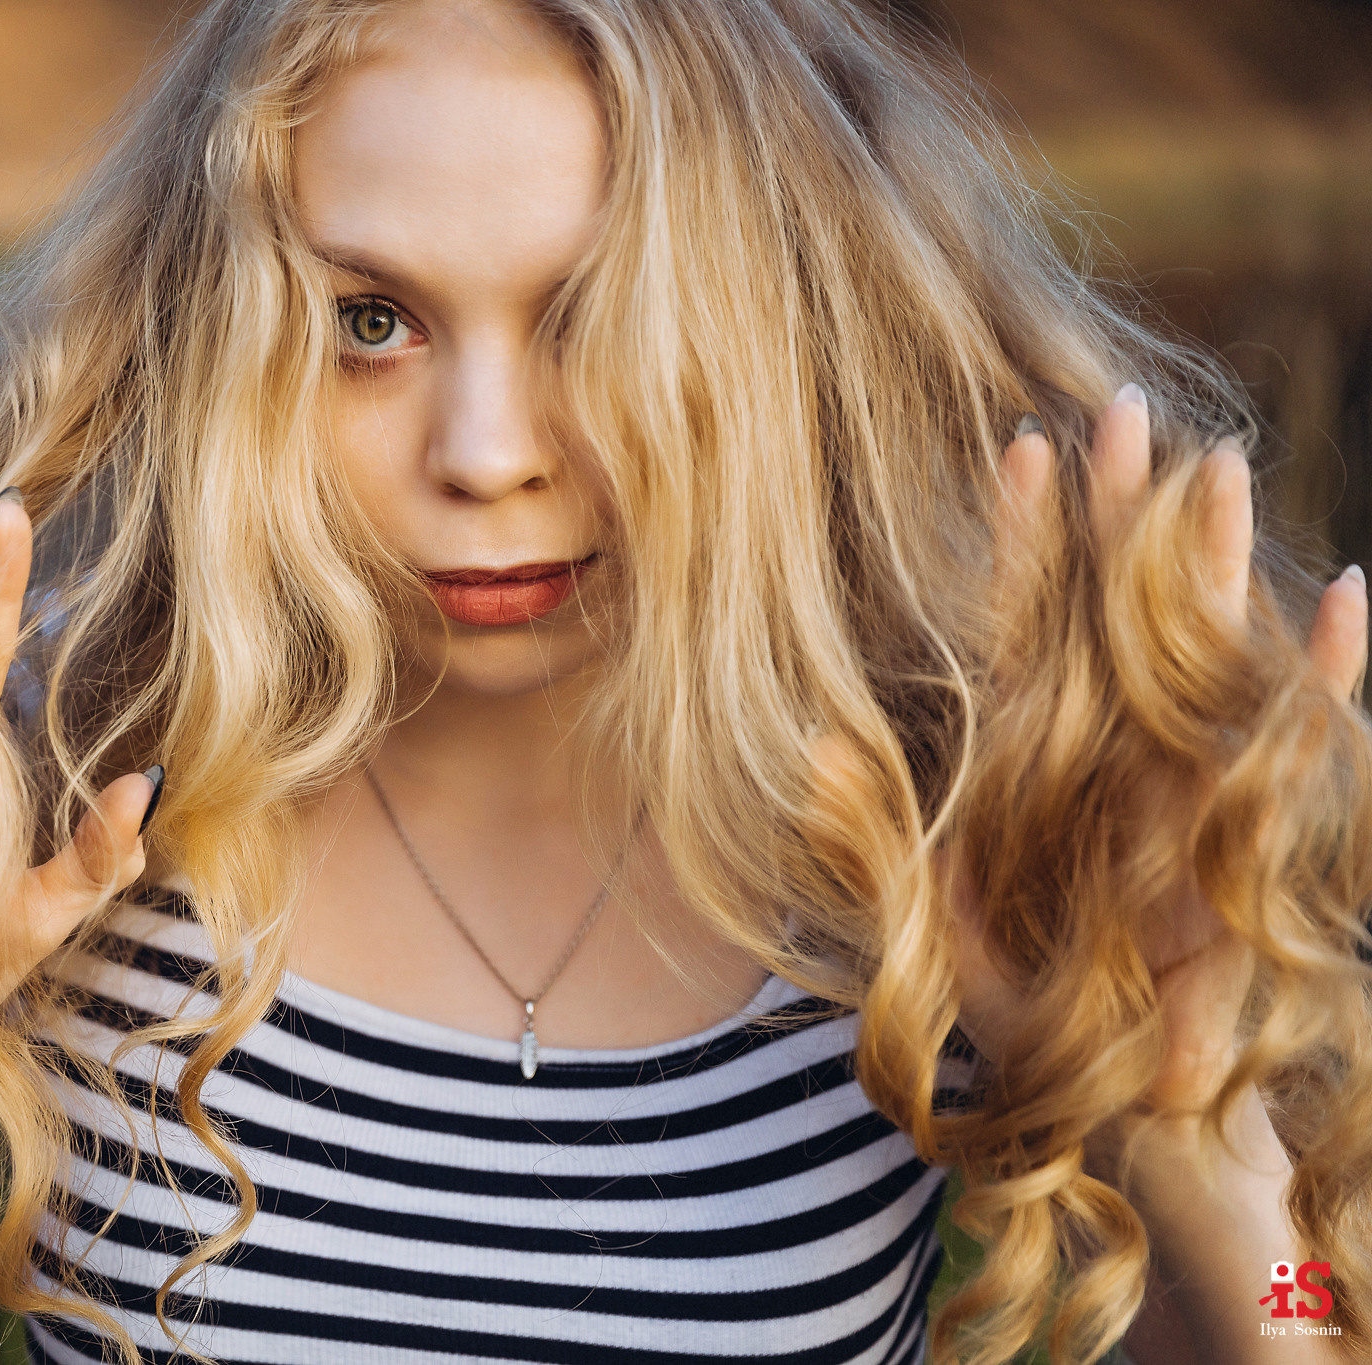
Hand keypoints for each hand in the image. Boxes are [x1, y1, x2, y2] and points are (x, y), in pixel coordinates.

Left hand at [952, 386, 1366, 1123]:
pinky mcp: (1263, 841)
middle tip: (1123, 404)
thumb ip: (885, 840)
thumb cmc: (1028, 1017)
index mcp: (1040, 765)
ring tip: (1220, 465)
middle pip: (1123, 611)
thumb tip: (822, 748)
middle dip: (1124, 513)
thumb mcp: (937, 927)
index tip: (1019, 443)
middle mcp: (1120, 758)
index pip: (1031, 626)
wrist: (1124, 1106)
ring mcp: (1196, 789)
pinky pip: (1304, 751)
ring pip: (1212, 654)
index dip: (1027, 538)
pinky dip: (1326, 683)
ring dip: (1217, 566)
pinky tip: (1345, 599)